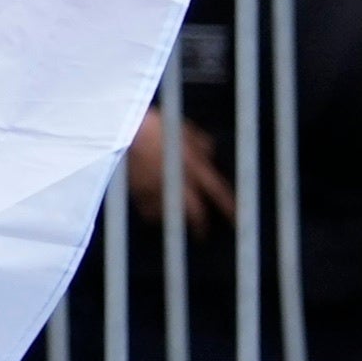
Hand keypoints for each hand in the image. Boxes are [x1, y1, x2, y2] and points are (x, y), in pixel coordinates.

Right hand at [126, 107, 235, 228]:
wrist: (126, 130)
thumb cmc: (156, 126)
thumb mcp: (185, 129)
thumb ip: (200, 143)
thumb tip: (209, 152)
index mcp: (194, 165)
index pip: (217, 190)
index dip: (228, 206)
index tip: (235, 219)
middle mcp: (178, 181)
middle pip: (194, 212)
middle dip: (200, 226)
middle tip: (201, 234)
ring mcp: (158, 189)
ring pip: (169, 214)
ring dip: (174, 219)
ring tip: (176, 221)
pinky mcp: (139, 192)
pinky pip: (147, 209)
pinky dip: (152, 212)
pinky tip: (153, 212)